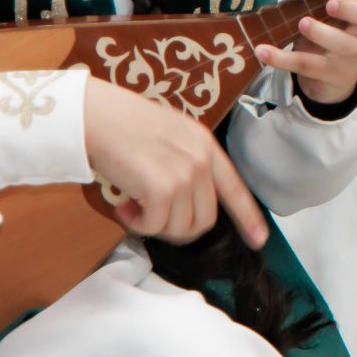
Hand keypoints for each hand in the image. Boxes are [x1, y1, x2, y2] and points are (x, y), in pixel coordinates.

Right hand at [83, 78, 267, 248]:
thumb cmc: (122, 126)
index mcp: (206, 146)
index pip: (236, 189)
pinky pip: (154, 226)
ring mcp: (185, 175)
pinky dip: (136, 224)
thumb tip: (185, 201)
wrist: (96, 116)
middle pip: (205, 219)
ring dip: (153, 225)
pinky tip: (123, 205)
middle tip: (149, 215)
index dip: (249, 218)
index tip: (260, 239)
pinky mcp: (162, 189)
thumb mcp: (170, 137)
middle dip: (177, 227)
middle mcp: (202, 161)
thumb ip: (186, 163)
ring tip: (132, 205)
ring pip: (180, 228)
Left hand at [255, 0, 356, 103]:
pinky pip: (309, 66)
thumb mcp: (326, 0)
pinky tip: (262, 49)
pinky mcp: (330, 75)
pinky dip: (282, 58)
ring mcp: (352, 56)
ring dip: (324, 34)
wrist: (324, 74)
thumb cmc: (329, 28)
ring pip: (347, 46)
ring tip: (302, 23)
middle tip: (331, 3)